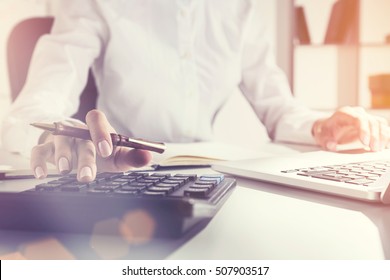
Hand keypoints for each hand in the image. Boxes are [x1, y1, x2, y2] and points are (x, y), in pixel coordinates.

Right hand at [30, 109, 151, 181]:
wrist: (79, 155)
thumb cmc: (101, 155)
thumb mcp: (118, 156)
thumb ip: (133, 157)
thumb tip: (148, 157)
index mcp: (96, 128)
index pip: (96, 119)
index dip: (100, 132)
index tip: (106, 150)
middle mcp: (77, 130)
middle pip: (79, 137)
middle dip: (84, 157)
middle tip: (86, 176)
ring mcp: (60, 138)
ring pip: (58, 142)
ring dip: (61, 156)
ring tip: (64, 170)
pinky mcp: (45, 148)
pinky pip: (38, 152)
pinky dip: (38, 162)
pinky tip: (42, 174)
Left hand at [312, 106, 388, 151]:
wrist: (328, 128)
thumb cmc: (325, 131)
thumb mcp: (321, 136)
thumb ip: (325, 141)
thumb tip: (331, 145)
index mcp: (344, 114)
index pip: (358, 119)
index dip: (364, 130)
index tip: (365, 142)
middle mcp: (356, 113)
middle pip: (371, 121)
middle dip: (374, 136)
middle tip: (374, 149)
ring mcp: (365, 117)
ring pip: (379, 123)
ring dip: (381, 136)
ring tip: (378, 148)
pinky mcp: (370, 123)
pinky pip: (382, 127)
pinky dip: (384, 136)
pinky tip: (384, 145)